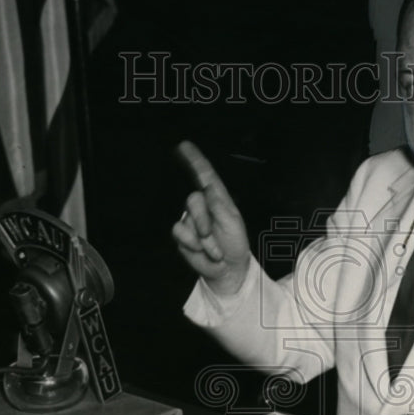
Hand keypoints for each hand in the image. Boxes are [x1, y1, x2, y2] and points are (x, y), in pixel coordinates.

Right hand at [172, 140, 250, 295]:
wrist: (228, 268)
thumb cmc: (234, 244)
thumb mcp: (233, 223)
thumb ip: (219, 206)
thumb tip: (207, 189)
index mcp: (218, 198)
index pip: (205, 175)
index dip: (195, 160)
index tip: (185, 146)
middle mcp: (202, 206)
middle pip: (193, 198)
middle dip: (203, 220)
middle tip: (212, 236)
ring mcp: (190, 219)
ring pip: (187, 218)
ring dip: (202, 238)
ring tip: (213, 248)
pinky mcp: (182, 234)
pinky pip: (179, 231)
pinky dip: (192, 243)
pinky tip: (201, 250)